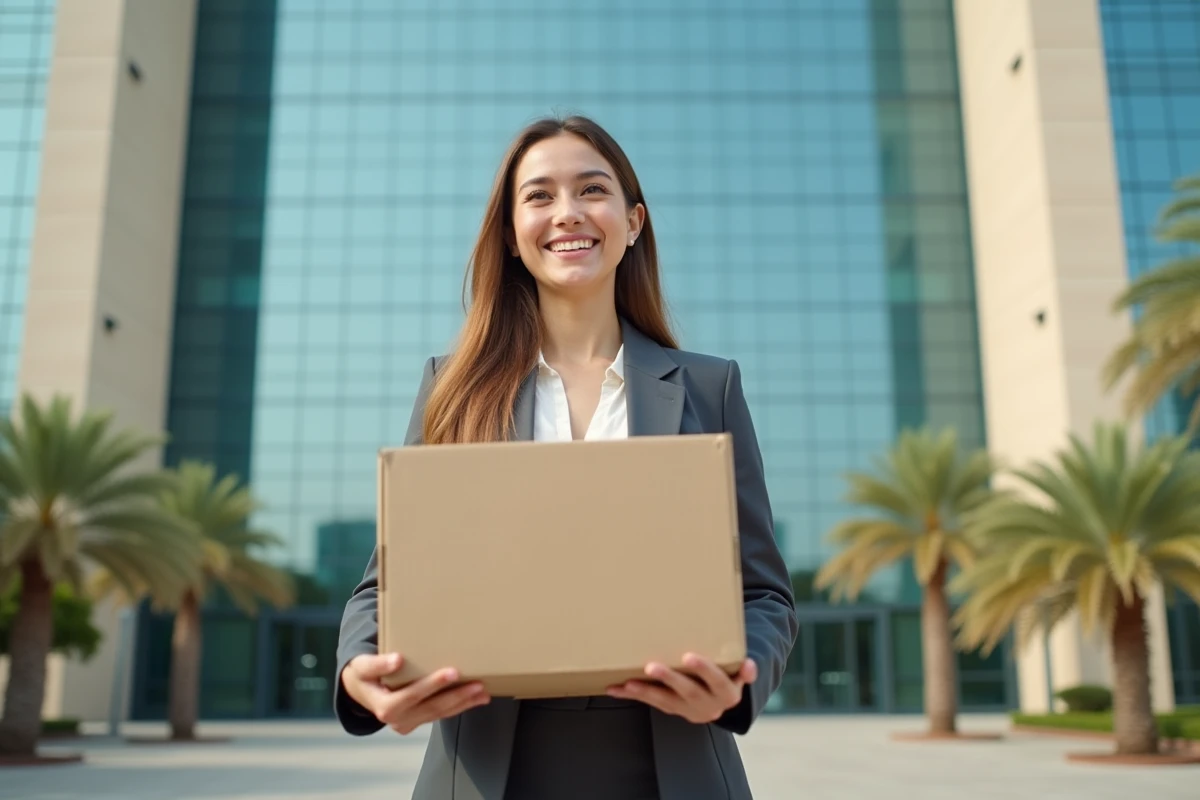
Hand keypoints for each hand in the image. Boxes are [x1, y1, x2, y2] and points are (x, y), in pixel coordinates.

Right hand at [341, 653, 489, 734]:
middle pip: (431, 707)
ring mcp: (408, 722)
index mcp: (384, 707)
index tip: (451, 672)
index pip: (411, 695)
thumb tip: (397, 660)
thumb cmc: (363, 673)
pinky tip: (477, 698)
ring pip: (440, 713)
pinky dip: (460, 705)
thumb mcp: (362, 666)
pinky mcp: (417, 720)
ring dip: (463, 702)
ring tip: (482, 691)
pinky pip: (441, 714)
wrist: (359, 689)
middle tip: (477, 683)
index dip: (431, 685)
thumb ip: (377, 664)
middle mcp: (397, 719)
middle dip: (456, 695)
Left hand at [606, 654, 755, 723]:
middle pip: (688, 692)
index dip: (704, 669)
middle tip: (651, 666)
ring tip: (628, 683)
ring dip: (645, 692)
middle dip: (669, 679)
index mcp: (728, 694)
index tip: (690, 656)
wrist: (723, 700)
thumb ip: (743, 670)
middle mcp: (708, 706)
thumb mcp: (739, 672)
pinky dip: (632, 695)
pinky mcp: (672, 709)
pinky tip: (614, 689)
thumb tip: (749, 664)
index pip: (716, 681)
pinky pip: (651, 702)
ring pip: (665, 701)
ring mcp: (688, 710)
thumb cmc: (730, 674)